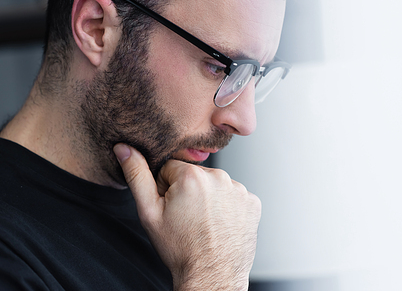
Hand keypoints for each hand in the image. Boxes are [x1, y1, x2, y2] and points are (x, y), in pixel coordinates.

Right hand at [113, 144, 260, 290]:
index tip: (171, 207)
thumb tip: (125, 149)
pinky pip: (234, 196)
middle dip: (188, 190)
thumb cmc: (180, 248)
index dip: (166, 188)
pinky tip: (220, 223)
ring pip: (215, 185)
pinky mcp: (252, 202)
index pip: (171, 168)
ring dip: (209, 197)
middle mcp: (220, 177)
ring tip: (204, 222)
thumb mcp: (149, 212)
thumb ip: (137, 175)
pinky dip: (227, 206)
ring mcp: (239, 190)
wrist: (211, 275)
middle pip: (195, 175)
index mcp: (192, 176)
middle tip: (187, 217)